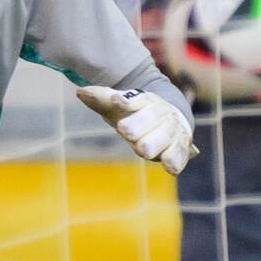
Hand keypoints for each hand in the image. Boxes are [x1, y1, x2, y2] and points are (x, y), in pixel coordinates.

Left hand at [77, 85, 196, 174]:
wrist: (171, 118)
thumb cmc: (138, 114)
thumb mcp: (120, 106)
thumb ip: (102, 99)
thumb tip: (80, 92)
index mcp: (146, 101)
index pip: (137, 99)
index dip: (126, 102)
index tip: (116, 102)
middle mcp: (162, 114)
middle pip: (153, 117)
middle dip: (140, 124)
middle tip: (125, 131)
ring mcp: (172, 131)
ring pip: (167, 136)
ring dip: (156, 142)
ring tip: (143, 150)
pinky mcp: (180, 149)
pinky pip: (180, 155)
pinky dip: (176, 160)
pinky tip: (170, 168)